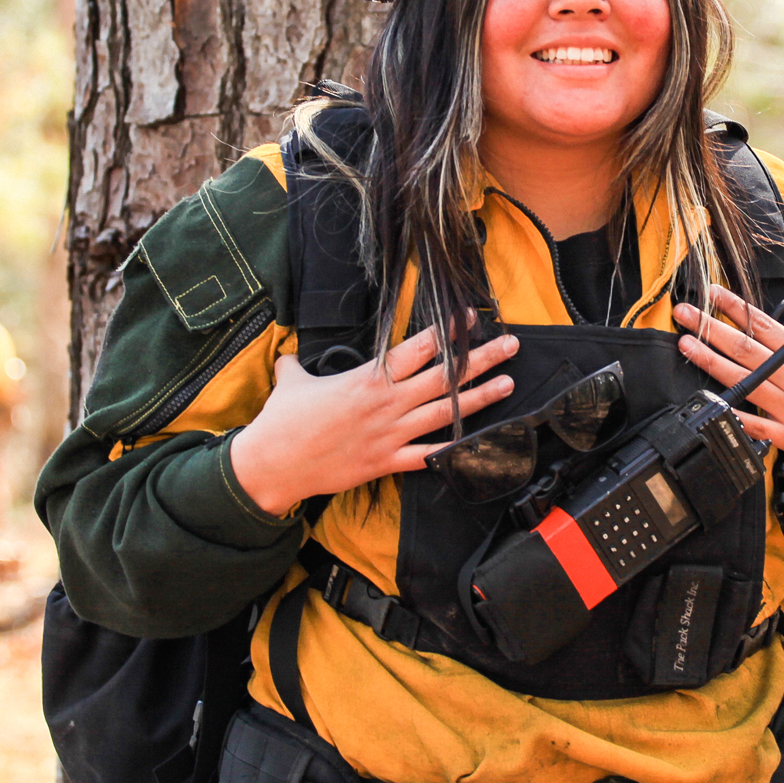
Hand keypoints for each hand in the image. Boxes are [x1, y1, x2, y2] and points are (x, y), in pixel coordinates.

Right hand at [230, 324, 519, 516]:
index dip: (447, 332)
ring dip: (480, 398)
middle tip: (510, 346)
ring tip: (507, 384)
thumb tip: (290, 353)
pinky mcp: (386, 462)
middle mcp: (387, 404)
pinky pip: (427, 456)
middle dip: (480, 359)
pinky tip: (480, 442)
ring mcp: (390, 435)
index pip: (417, 349)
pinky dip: (454, 450)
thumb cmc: (282, 421)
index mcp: (368, 378)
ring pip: (445, 413)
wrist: (273, 464)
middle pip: (443, 377)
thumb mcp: (291, 379)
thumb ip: (298, 363)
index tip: (469, 318)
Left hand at [674, 287, 783, 475]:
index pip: (766, 326)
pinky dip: (734, 413)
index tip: (714, 293)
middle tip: (685, 312)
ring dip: (711, 361)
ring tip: (687, 345)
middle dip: (712, 327)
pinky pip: (755, 425)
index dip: (737, 308)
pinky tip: (710, 403)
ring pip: (744, 380)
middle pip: (747, 348)